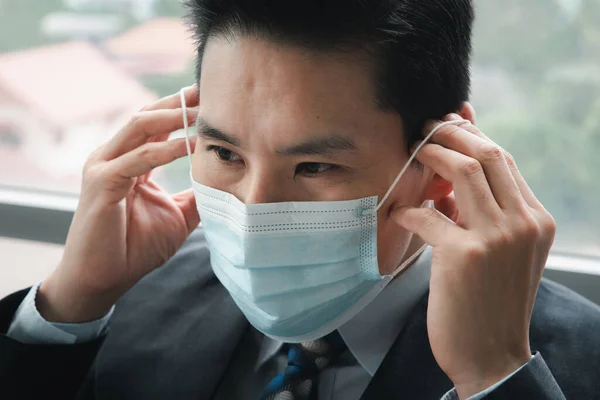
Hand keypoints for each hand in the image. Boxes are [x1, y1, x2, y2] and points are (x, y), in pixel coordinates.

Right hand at [38, 86, 200, 322]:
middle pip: (147, 117)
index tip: (211, 98)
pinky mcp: (101, 182)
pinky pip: (138, 158)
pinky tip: (189, 143)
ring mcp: (104, 166)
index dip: (182, 110)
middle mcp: (114, 157)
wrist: (103, 279)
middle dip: (179, 102)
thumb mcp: (178, 216)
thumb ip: (197, 195)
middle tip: (208, 90)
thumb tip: (228, 182)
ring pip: (140, 127)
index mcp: (130, 162)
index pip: (156, 126)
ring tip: (204, 111)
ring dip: (173, 117)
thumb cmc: (136, 248)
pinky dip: (165, 148)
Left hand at [391, 114, 555, 397]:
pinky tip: (400, 214)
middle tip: (426, 129)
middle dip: (453, 133)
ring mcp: (496, 237)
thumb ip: (481, 216)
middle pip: (489, 154)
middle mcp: (523, 223)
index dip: (474, 136)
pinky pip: (429, 215)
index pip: (505, 161)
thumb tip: (446, 187)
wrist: (491, 354)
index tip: (450, 124)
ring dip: (433, 154)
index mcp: (536, 220)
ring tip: (413, 151)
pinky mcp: (465, 255)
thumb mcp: (500, 253)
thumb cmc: (490, 303)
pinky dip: (410, 211)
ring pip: (466, 170)